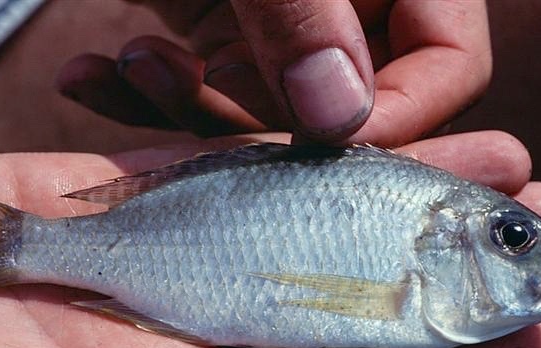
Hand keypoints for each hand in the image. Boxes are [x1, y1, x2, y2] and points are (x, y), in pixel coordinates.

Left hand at [56, 0, 491, 144]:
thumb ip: (303, 10)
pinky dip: (144, 91)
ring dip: (184, 105)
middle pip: (343, 109)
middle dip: (254, 117)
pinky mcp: (224, 29)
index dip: (393, 121)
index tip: (309, 140)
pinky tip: (90, 75)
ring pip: (263, 112)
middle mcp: (356, 4)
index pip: (450, 69)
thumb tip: (336, 119)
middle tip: (177, 84)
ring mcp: (289, 23)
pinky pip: (202, 87)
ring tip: (130, 63)